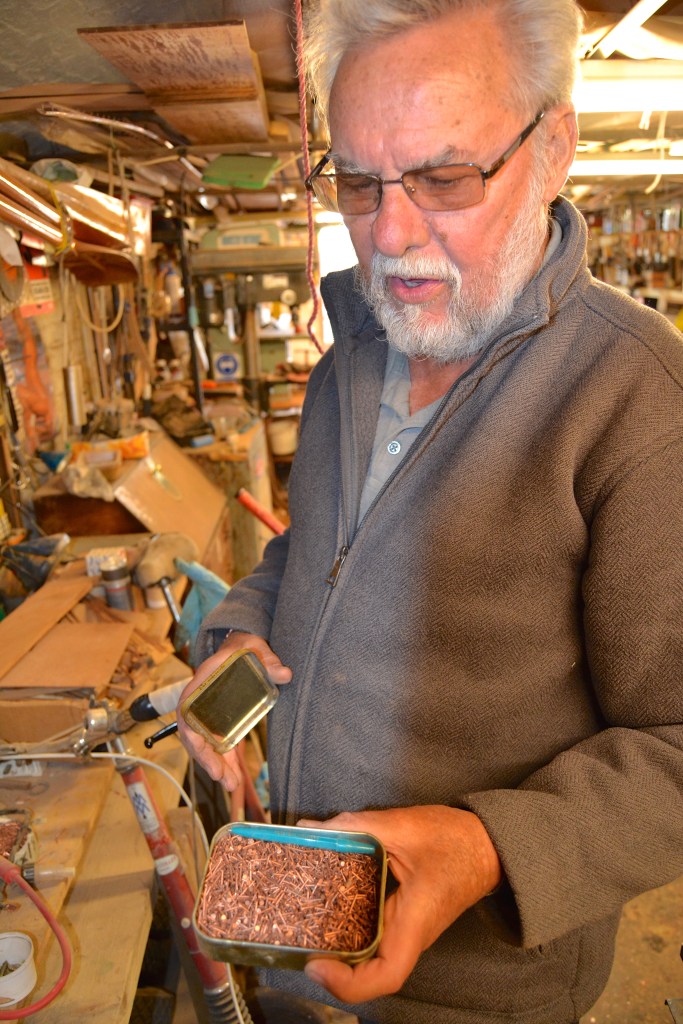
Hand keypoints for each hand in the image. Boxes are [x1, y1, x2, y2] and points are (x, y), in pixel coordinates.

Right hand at [176, 632, 291, 790]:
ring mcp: (207, 715)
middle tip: (223, 779)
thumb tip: (285, 673)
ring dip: (217, 766)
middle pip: (195, 737)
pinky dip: (225, 762)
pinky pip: (218, 746)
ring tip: (232, 785)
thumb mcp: (253, 649)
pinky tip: (235, 778)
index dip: (193, 738)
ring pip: (206, 746)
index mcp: (200, 684)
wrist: (240, 649)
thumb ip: (267, 659)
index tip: (205, 754)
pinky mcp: (219, 723)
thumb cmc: (242, 649)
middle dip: (207, 760)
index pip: (187, 715)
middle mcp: (198, 703)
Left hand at [298, 805, 501, 1002]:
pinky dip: (348, 931)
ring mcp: (407, 930)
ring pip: (371, 957)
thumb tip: (309, 829)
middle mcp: (411, 935)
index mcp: (415, 921)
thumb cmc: (454, 839)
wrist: (488, 843)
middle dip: (333, 969)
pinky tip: (326, 909)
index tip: (316, 964)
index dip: (348, 982)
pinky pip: (374, 936)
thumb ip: (355, 826)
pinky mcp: (403, 919)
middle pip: (371, 973)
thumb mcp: (403, 825)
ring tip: (303, 927)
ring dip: (338, 951)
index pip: (386, 974)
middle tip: (297, 942)